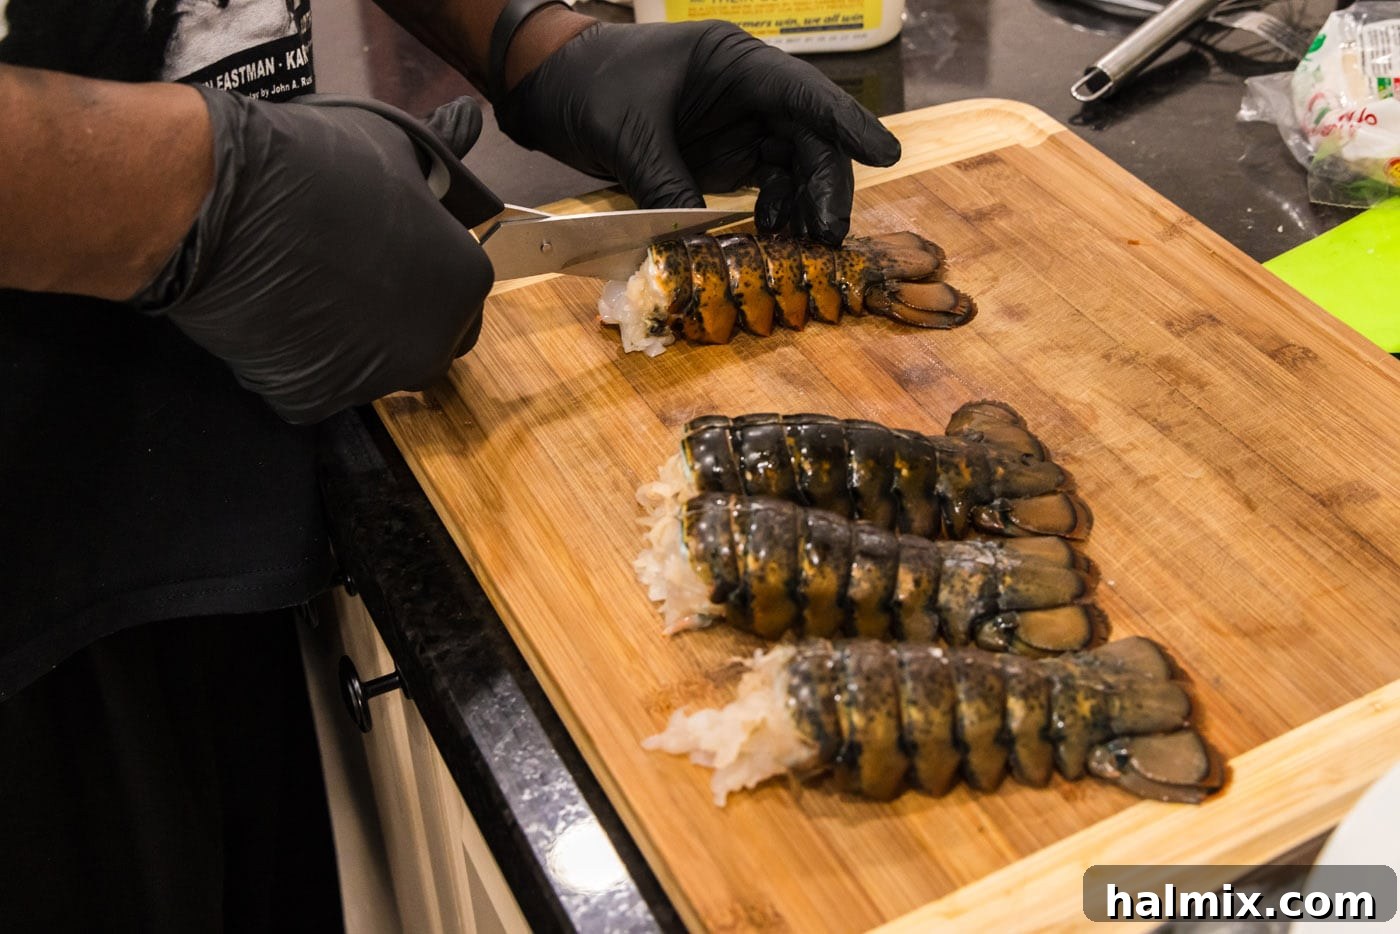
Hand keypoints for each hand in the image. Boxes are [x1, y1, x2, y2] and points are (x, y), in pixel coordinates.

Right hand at [131, 87, 493, 424]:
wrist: (219, 203)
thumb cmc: (315, 162)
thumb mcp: (393, 141)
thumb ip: (442, 149)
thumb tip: (470, 118)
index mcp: (465, 283)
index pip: (460, 286)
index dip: (424, 264)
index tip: (389, 246)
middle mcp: (433, 344)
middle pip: (429, 338)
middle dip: (402, 312)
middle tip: (351, 272)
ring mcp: (374, 381)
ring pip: (375, 367)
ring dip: (355, 340)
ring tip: (307, 289)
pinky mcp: (312, 400)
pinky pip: (314, 383)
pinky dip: (298, 358)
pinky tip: (273, 314)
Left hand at [494, 20, 900, 243]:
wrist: (550, 88)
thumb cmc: (590, 84)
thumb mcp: (629, 134)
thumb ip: (666, 186)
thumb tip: (697, 242)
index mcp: (733, 61)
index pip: (805, 93)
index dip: (848, 124)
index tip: (885, 155)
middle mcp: (747, 92)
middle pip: (809, 139)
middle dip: (824, 186)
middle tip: (826, 234)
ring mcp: (737, 127)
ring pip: (793, 168)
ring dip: (802, 207)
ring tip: (800, 245)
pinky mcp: (721, 158)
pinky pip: (764, 187)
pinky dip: (773, 214)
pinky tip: (770, 237)